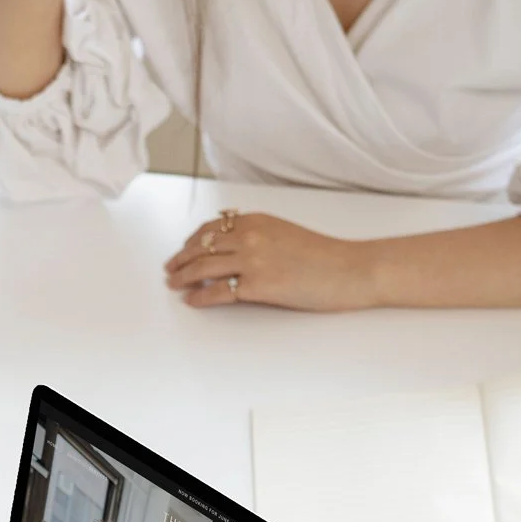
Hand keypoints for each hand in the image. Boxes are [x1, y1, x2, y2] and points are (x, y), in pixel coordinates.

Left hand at [165, 212, 382, 311]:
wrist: (350, 269)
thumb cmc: (324, 255)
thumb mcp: (284, 232)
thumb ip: (257, 234)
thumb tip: (231, 243)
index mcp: (256, 220)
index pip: (211, 229)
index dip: (191, 241)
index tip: (183, 250)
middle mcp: (250, 236)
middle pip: (201, 247)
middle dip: (181, 260)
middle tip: (170, 270)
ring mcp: (252, 260)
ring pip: (203, 268)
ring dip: (183, 277)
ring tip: (174, 285)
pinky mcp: (258, 286)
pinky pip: (218, 292)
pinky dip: (200, 297)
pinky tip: (192, 301)